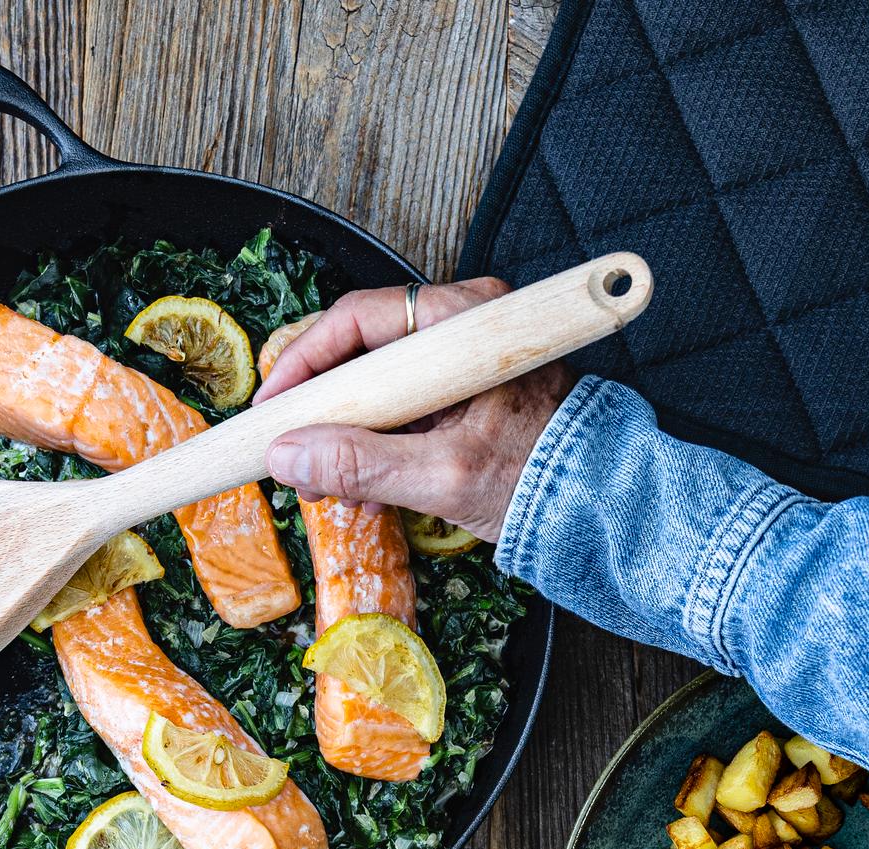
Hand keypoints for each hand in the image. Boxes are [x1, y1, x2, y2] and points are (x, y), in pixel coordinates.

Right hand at [257, 278, 571, 542]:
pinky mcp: (462, 395)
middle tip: (291, 456)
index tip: (271, 409)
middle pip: (361, 352)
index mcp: (465, 322)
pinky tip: (360, 486)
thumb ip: (363, 466)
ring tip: (323, 484)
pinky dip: (373, 444)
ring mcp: (461, 361)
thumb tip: (288, 457)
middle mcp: (463, 326)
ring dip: (343, 434)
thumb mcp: (443, 478)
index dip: (304, 363)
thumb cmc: (539, 482)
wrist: (596, 508)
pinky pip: (400, 407)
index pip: (359, 319)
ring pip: (376, 384)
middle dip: (321, 408)